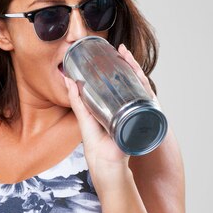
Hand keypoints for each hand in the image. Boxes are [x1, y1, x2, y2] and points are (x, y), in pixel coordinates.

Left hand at [62, 43, 156, 183]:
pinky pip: (145, 98)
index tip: (116, 52)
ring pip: (139, 86)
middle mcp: (128, 108)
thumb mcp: (85, 118)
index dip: (120, 67)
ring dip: (135, 69)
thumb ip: (77, 101)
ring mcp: (137, 112)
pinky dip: (143, 85)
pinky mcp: (141, 118)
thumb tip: (68, 80)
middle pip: (132, 81)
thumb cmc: (97, 145)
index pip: (121, 83)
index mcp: (116, 107)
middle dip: (129, 64)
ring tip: (127, 56)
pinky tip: (138, 73)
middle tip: (122, 49)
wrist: (106, 163)